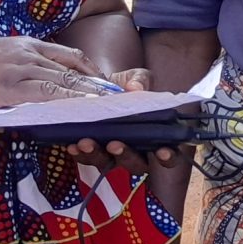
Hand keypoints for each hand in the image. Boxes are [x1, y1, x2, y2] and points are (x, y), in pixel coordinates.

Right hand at [0, 37, 108, 109]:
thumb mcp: (1, 53)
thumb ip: (25, 63)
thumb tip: (47, 78)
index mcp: (28, 44)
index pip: (71, 55)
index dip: (93, 70)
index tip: (108, 84)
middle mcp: (28, 54)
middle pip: (73, 69)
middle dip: (100, 85)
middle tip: (121, 97)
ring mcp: (19, 71)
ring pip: (63, 82)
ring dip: (90, 95)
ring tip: (111, 106)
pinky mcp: (9, 89)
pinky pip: (45, 95)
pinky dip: (67, 101)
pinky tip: (82, 108)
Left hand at [64, 69, 181, 173]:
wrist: (95, 87)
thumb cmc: (124, 87)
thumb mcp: (135, 78)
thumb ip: (140, 80)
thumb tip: (134, 88)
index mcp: (156, 136)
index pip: (169, 154)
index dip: (169, 157)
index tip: (162, 151)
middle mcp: (136, 150)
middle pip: (137, 165)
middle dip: (126, 156)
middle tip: (115, 145)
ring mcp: (112, 154)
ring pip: (108, 164)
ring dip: (97, 155)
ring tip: (85, 142)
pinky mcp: (92, 153)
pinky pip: (86, 159)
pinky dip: (79, 154)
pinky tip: (72, 144)